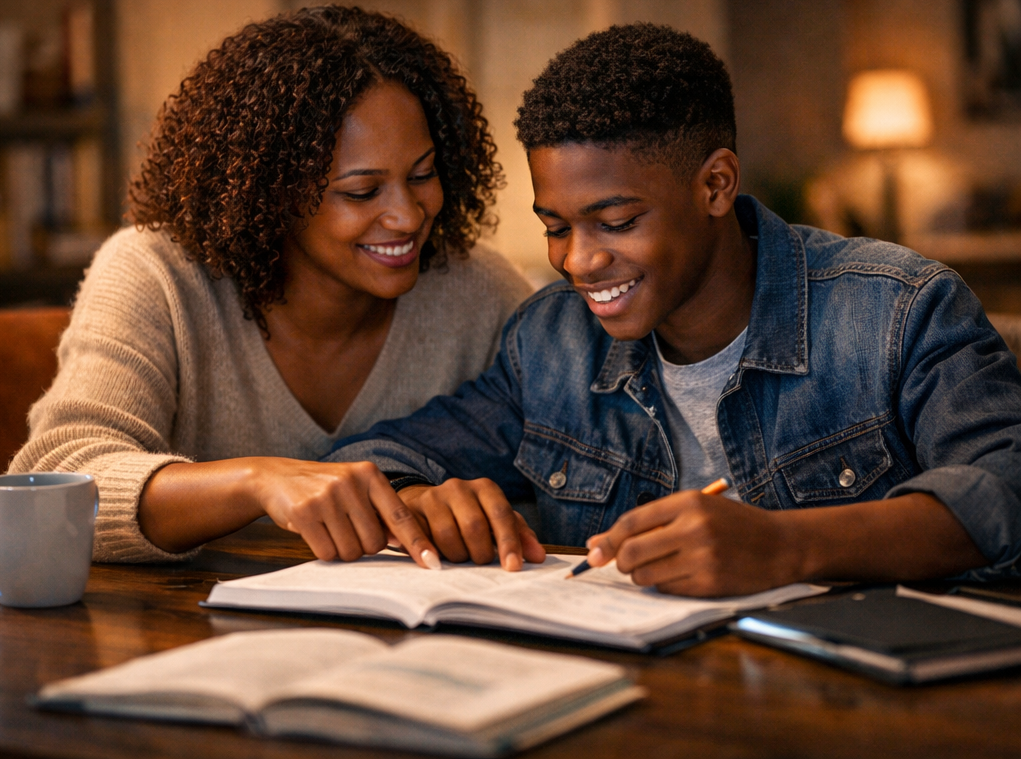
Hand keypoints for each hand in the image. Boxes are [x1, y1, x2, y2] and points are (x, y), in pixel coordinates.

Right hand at [251, 459, 439, 566]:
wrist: (277, 477)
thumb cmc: (325, 488)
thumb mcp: (356, 489)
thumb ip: (380, 511)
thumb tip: (402, 543)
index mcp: (370, 475)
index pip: (401, 515)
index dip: (418, 542)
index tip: (433, 563)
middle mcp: (351, 482)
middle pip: (374, 543)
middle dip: (363, 546)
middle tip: (347, 530)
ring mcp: (327, 496)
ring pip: (351, 551)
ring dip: (342, 550)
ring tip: (330, 528)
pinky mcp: (304, 512)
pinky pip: (326, 552)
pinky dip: (324, 551)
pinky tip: (315, 532)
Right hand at [397, 478, 545, 569]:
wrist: (425, 503)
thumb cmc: (469, 516)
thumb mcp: (495, 521)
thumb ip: (518, 536)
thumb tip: (538, 557)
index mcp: (485, 488)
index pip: (501, 514)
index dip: (509, 542)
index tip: (513, 567)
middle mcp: (459, 487)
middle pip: (474, 526)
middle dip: (480, 553)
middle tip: (481, 563)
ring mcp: (433, 497)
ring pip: (448, 536)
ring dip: (457, 556)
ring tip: (459, 557)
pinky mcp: (411, 510)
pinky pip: (423, 539)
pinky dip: (432, 555)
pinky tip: (436, 559)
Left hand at [584, 490, 800, 596]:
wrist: (781, 544)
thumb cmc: (732, 525)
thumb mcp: (695, 509)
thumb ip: (650, 522)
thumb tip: (598, 544)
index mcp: (688, 503)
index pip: (631, 522)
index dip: (608, 539)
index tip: (594, 552)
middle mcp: (694, 528)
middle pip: (631, 551)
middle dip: (621, 562)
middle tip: (628, 563)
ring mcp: (702, 557)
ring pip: (645, 575)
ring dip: (642, 576)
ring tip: (660, 567)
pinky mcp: (710, 583)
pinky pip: (666, 589)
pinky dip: (665, 585)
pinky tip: (682, 575)